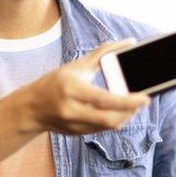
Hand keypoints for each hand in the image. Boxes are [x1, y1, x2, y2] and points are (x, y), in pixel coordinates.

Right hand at [19, 40, 150, 134]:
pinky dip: (114, 120)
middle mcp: (71, 110)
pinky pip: (101, 129)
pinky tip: (119, 112)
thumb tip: (129, 43)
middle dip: (131, 111)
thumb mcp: (76, 66)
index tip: (145, 97)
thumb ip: (103, 54)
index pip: (104, 99)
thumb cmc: (54, 83)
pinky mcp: (76, 133)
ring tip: (133, 105)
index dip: (127, 101)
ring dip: (125, 116)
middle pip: (109, 118)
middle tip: (143, 101)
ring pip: (108, 126)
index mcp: (70, 89)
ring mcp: (73, 125)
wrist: (30, 109)